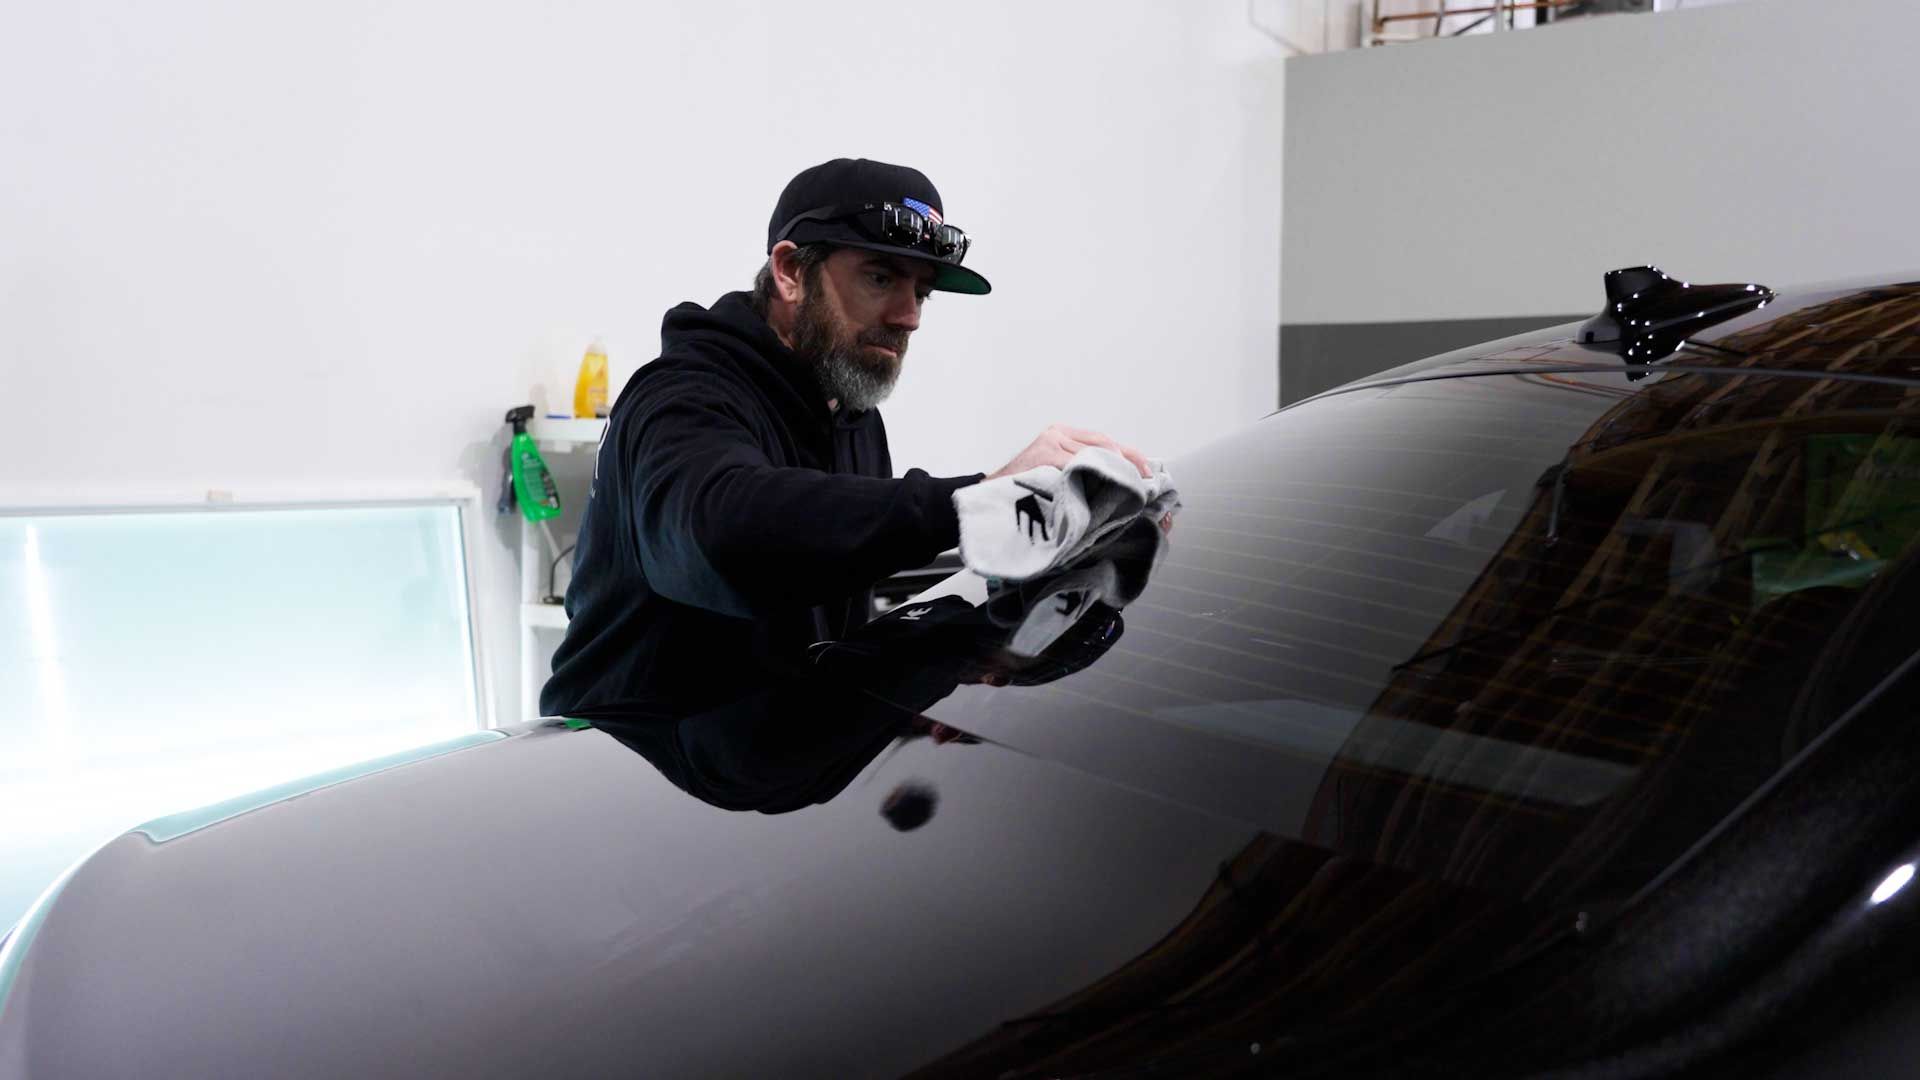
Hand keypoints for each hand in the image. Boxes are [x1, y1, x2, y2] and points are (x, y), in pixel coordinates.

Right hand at [987, 424, 1150, 480]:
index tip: (1147, 471)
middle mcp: (1056, 434)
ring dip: (1116, 472)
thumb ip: (1078, 469)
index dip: (1129, 455)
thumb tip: (1118, 481)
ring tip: (1131, 487)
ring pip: (1094, 454)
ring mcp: (1049, 443)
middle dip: (1128, 463)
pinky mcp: (1044, 456)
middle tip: (1145, 481)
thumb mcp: (1053, 473)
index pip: (1103, 440)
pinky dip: (1096, 476)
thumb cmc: (1023, 491)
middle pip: (1103, 444)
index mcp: (1060, 435)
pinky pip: (1078, 466)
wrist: (989, 498)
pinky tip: (1107, 488)